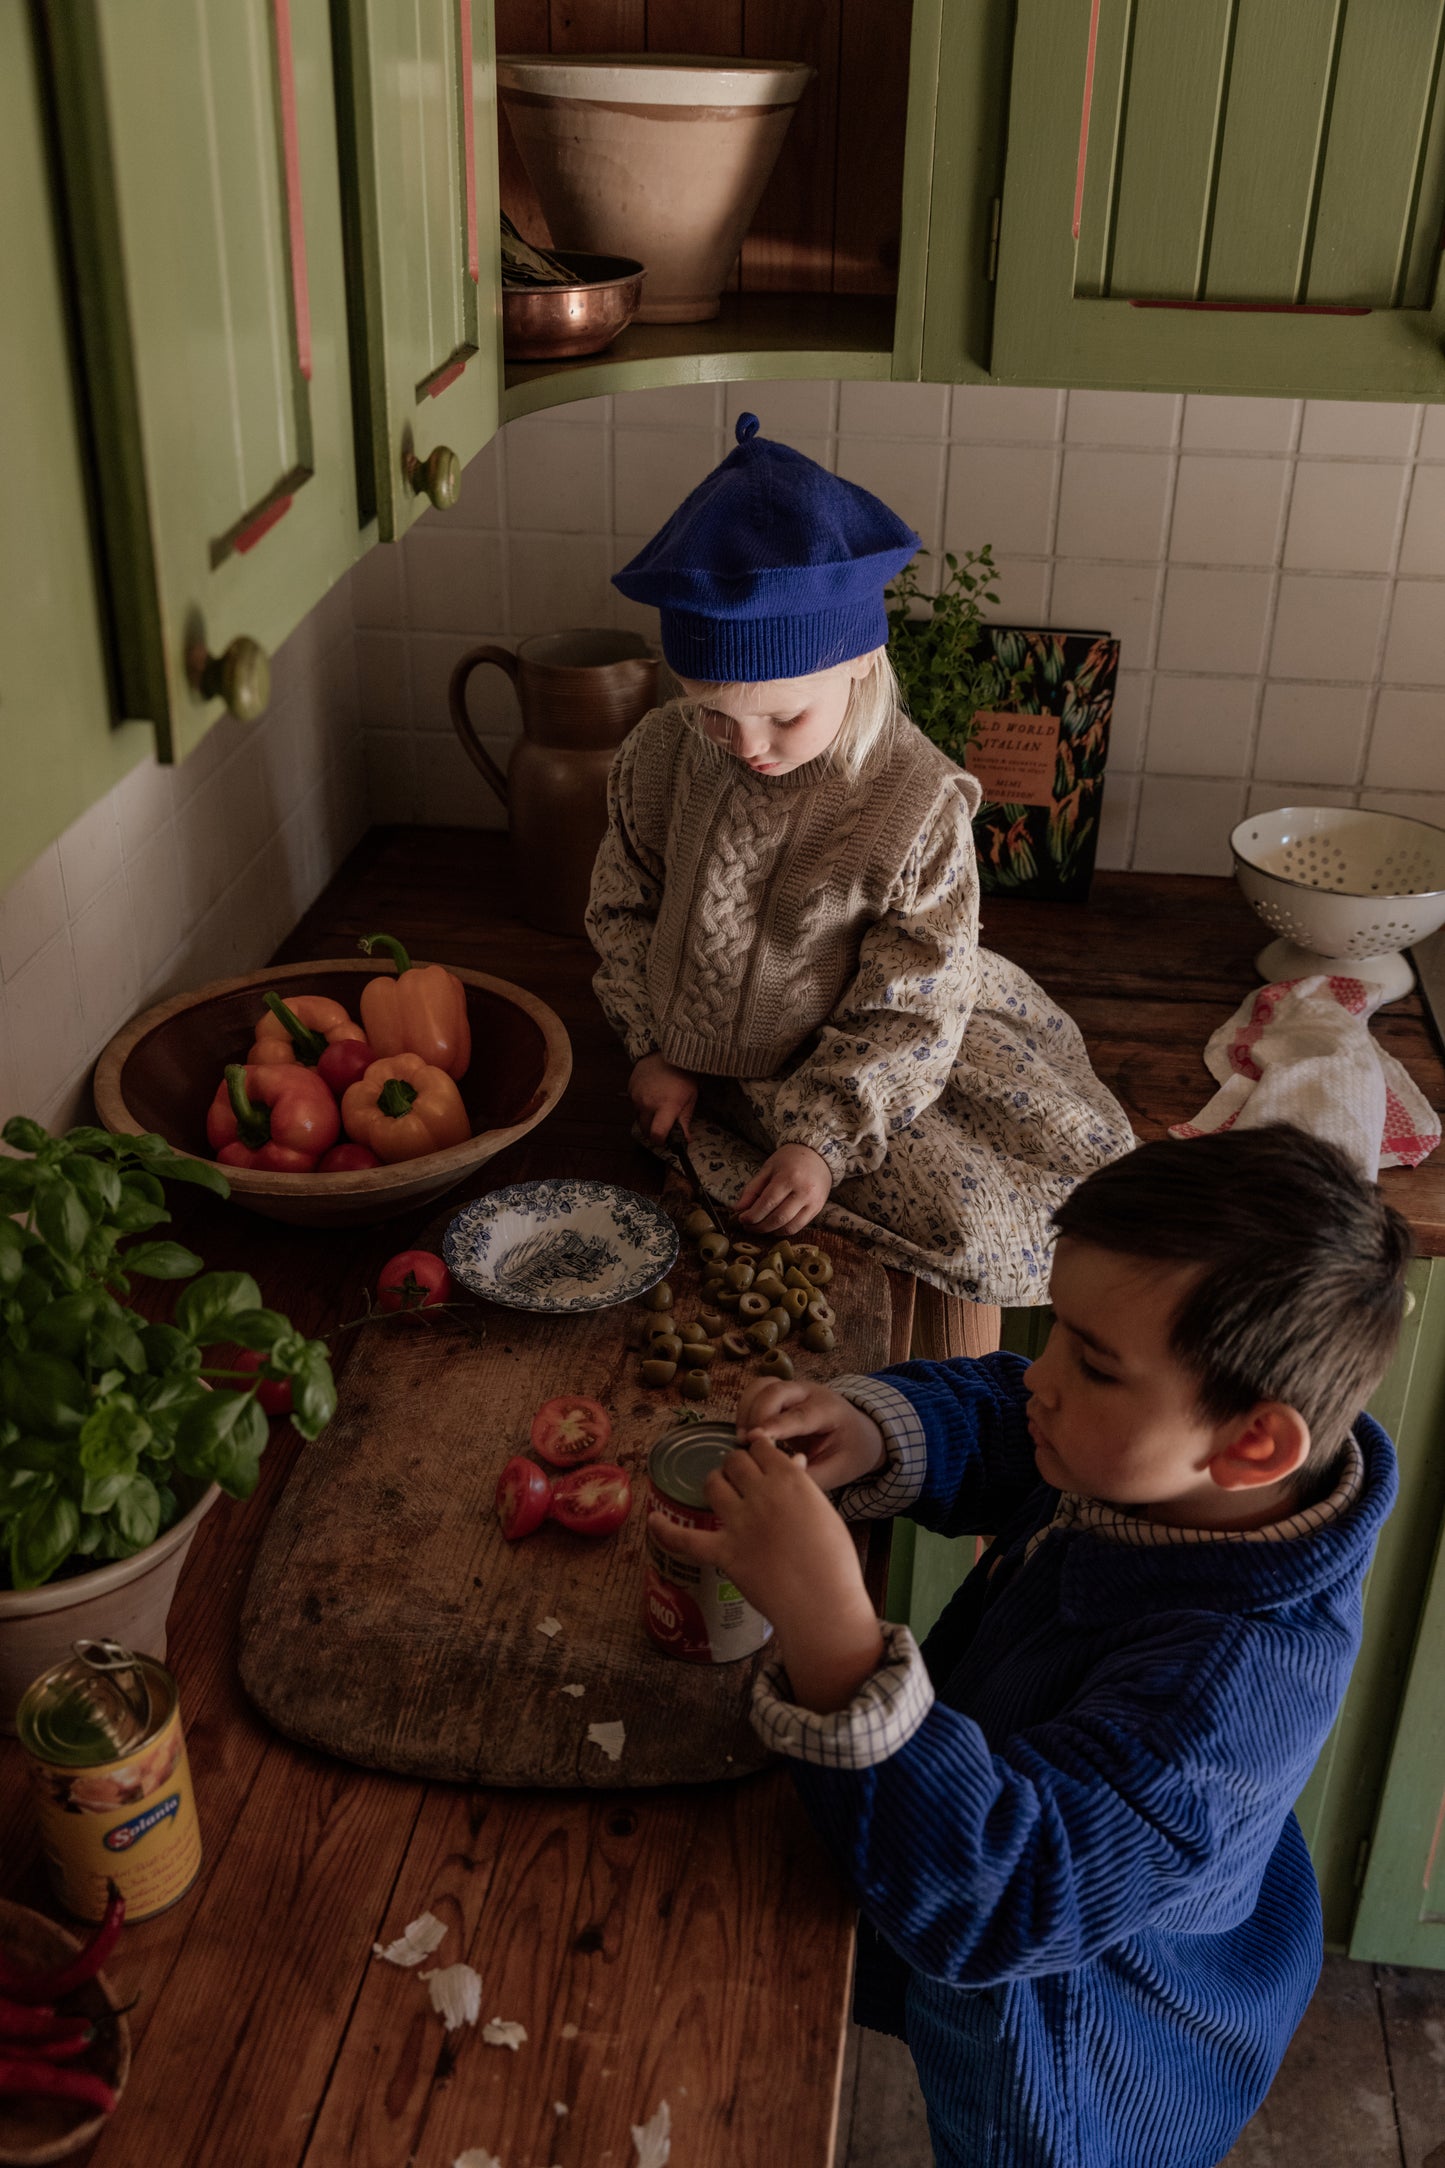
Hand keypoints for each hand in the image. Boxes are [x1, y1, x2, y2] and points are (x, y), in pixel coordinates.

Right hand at [629, 1054, 697, 1148]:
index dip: (660, 1141)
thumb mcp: (690, 1098)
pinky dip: (641, 1105)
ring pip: (639, 1118)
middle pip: (645, 1130)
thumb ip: (685, 1120)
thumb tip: (686, 1140)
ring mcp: (637, 1096)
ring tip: (658, 1105)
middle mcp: (648, 1103)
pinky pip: (634, 1105)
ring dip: (647, 1118)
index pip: (656, 1134)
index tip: (665, 1139)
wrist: (667, 1051)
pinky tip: (651, 1095)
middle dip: (654, 1131)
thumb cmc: (683, 1075)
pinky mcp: (630, 1090)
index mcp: (666, 1106)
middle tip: (664, 1124)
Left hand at [649, 1436, 883, 1711]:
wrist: (823, 1604)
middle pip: (734, 1461)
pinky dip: (665, 1530)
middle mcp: (761, 1494)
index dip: (757, 1451)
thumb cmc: (834, 1560)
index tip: (757, 1459)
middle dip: (735, 1466)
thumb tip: (792, 1459)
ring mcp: (740, 1523)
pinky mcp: (724, 1552)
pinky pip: (685, 1538)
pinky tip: (653, 1521)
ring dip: (715, 1485)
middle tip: (740, 1480)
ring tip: (720, 1494)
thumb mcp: (824, 1510)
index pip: (760, 1447)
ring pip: (712, 1485)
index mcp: (790, 1479)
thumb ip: (802, 1484)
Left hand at [736, 1143, 830, 1235]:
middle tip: (748, 1227)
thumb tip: (738, 1209)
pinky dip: (783, 1231)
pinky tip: (774, 1227)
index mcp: (789, 1177)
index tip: (741, 1219)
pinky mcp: (818, 1209)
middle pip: (778, 1218)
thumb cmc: (789, 1160)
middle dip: (759, 1227)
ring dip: (770, 1231)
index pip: (767, 1203)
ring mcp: (813, 1202)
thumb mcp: (767, 1169)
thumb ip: (752, 1189)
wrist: (817, 1155)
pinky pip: (798, 1227)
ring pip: (789, 1227)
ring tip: (759, 1228)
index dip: (752, 1215)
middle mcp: (804, 1191)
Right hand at [736, 1378, 886, 1491]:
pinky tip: (746, 1432)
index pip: (800, 1415)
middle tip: (746, 1444)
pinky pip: (757, 1391)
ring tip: (742, 1440)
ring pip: (762, 1386)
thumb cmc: (849, 1452)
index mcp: (830, 1411)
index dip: (774, 1425)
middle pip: (776, 1391)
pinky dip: (746, 1408)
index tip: (752, 1439)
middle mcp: (811, 1393)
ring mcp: (795, 1389)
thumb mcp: (837, 1471)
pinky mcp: (782, 1392)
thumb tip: (778, 1484)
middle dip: (756, 1415)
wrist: (860, 1432)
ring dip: (747, 1410)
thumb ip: (810, 1477)